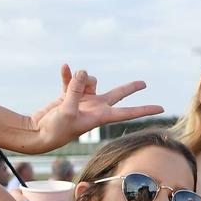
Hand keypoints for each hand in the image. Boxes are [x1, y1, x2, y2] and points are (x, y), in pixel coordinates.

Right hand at [26, 65, 163, 152]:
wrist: (38, 133)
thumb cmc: (55, 129)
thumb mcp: (67, 111)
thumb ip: (76, 91)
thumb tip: (84, 72)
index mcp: (101, 116)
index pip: (128, 112)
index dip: (145, 110)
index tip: (162, 109)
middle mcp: (96, 107)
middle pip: (118, 95)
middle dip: (130, 88)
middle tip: (144, 83)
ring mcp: (83, 100)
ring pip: (91, 80)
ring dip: (82, 78)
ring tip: (72, 82)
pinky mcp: (69, 95)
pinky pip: (71, 80)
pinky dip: (68, 74)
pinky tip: (64, 67)